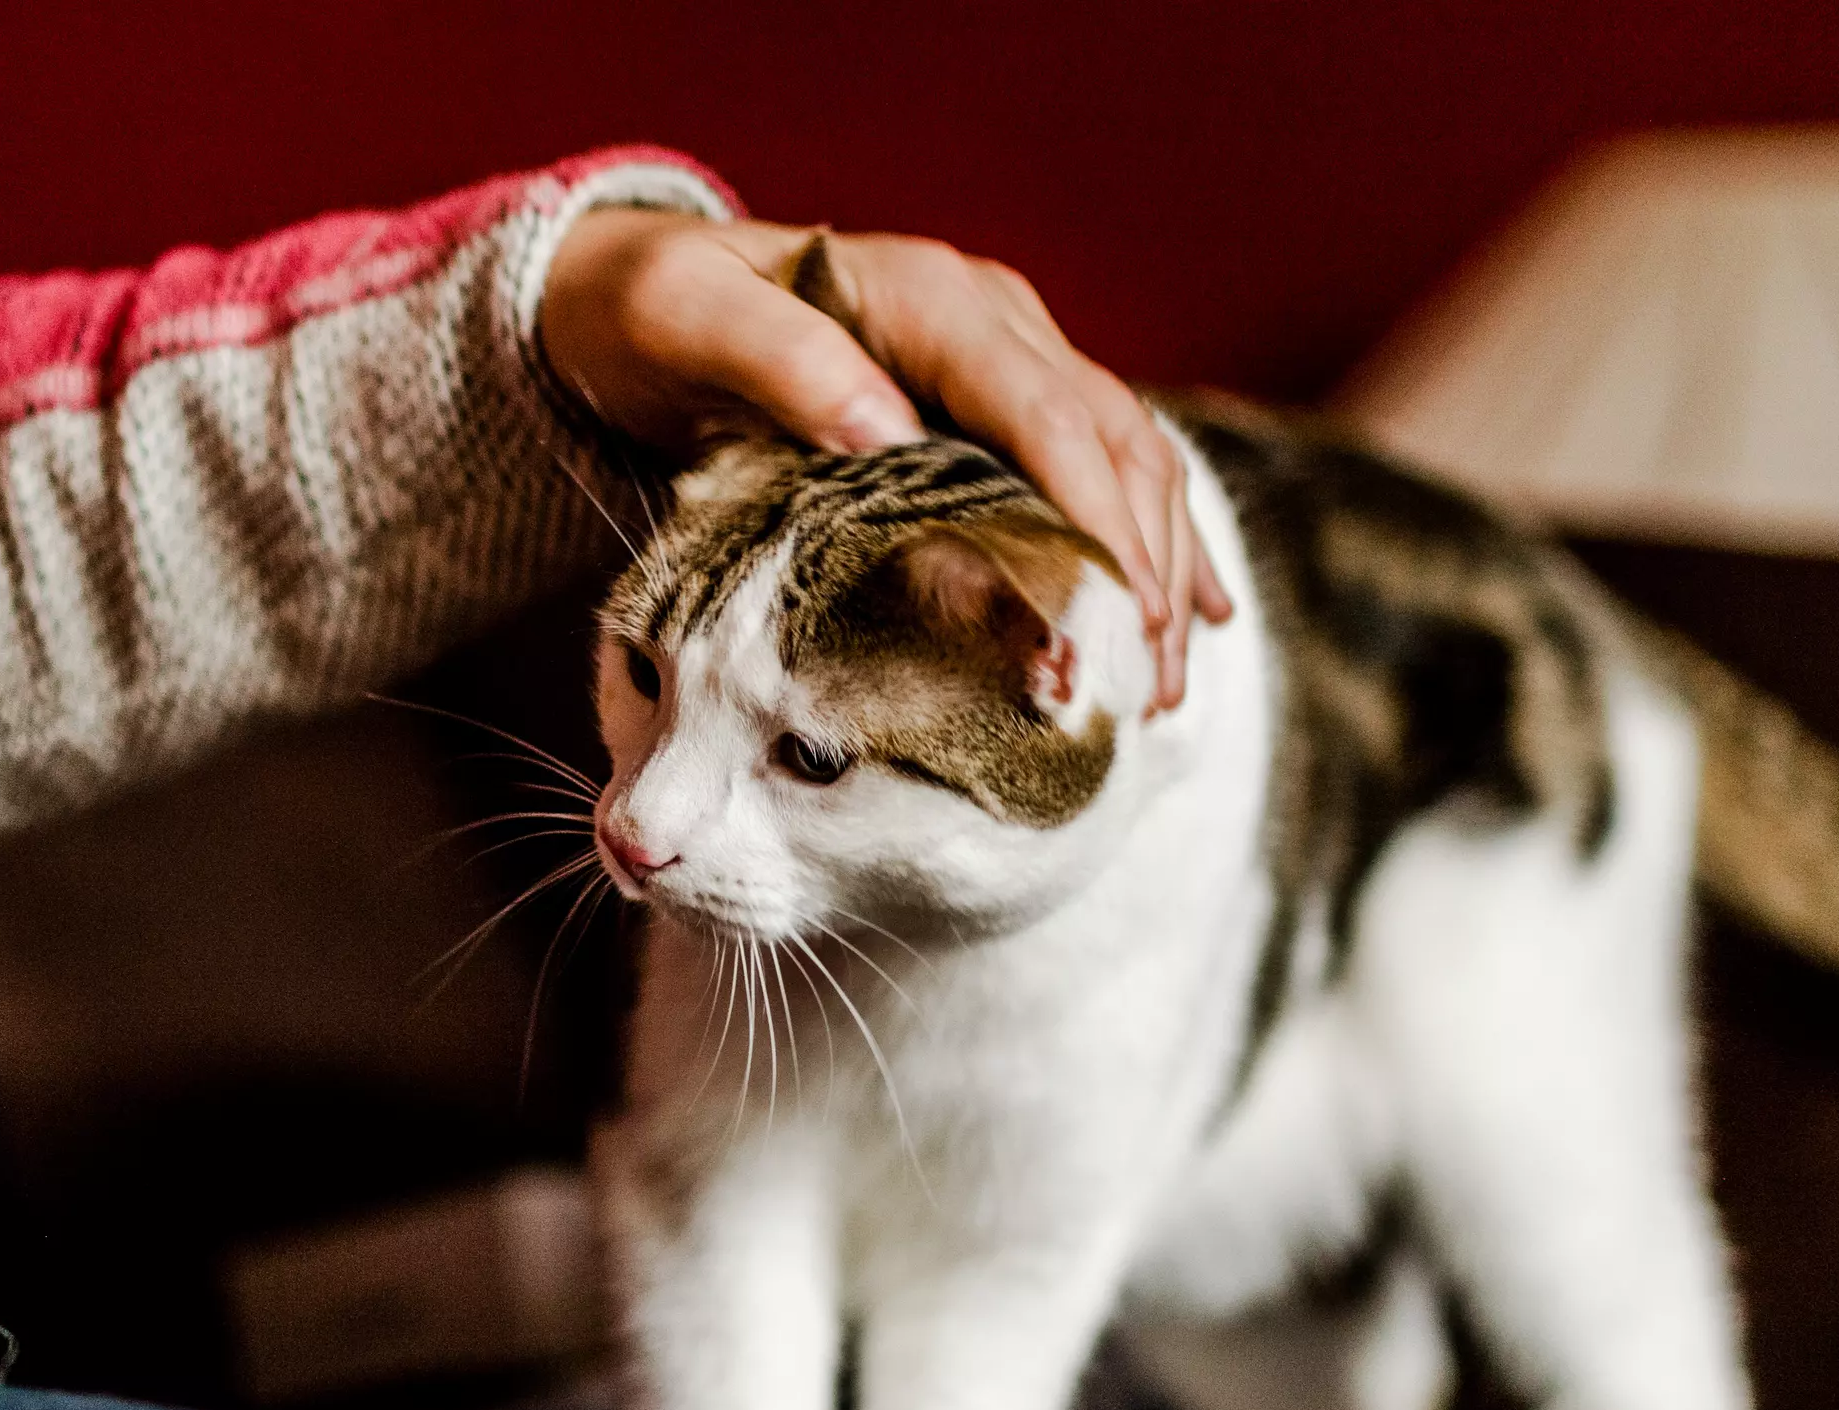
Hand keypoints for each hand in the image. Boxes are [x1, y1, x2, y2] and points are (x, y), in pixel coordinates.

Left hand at [541, 209, 1233, 709]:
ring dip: (1159, 569)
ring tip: (1162, 684)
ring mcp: (1010, 355)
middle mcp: (994, 319)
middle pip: (1111, 442)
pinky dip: (1154, 542)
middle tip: (1147, 685)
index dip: (1096, 517)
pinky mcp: (1006, 399)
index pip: (1048, 412)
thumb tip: (888, 432)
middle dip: (1141, 566)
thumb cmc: (654, 313)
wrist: (644, 296)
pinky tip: (1194, 618)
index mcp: (931, 298)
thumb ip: (783, 363)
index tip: (1119, 614)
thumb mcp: (687, 320)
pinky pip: (1108, 468)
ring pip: (1129, 458)